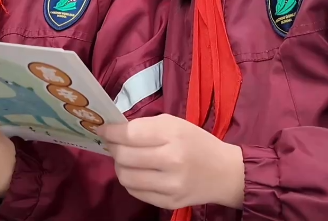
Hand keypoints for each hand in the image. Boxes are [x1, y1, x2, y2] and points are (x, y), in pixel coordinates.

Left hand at [100, 114, 244, 209]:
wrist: (224, 172)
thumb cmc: (197, 142)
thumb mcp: (175, 124)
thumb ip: (146, 126)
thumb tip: (115, 131)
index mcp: (173, 135)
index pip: (131, 134)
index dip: (111, 132)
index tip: (103, 130)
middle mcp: (172, 161)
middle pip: (124, 157)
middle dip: (112, 149)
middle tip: (113, 144)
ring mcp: (170, 185)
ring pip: (126, 178)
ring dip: (119, 166)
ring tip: (124, 160)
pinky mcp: (169, 202)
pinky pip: (136, 192)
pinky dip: (130, 181)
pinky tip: (137, 173)